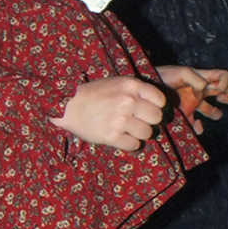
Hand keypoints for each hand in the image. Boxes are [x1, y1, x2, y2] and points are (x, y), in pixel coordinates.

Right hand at [49, 76, 165, 151]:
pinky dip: (131, 145)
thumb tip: (158, 105)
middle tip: (139, 123)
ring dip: (140, 135)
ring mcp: (119, 119)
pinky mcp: (111, 136)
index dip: (156, 107)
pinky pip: (134, 145)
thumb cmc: (93, 94)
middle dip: (150, 122)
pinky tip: (122, 139)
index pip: (160, 100)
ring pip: (147, 133)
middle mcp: (127, 101)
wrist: (67, 107)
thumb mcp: (116, 83)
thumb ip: (136, 90)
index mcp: (131, 86)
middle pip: (156, 118)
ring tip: (129, 131)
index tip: (147, 111)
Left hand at [155, 66, 227, 133]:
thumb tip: (204, 89)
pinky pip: (196, 125)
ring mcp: (192, 104)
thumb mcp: (181, 72)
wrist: (146, 90)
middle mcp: (200, 92)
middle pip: (222, 93)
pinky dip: (199, 128)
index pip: (223, 76)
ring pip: (211, 111)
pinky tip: (196, 126)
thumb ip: (195, 78)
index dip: (226, 82)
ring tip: (215, 114)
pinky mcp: (184, 116)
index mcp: (202, 78)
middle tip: (224, 99)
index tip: (219, 89)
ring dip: (216, 113)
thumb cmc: (163, 76)